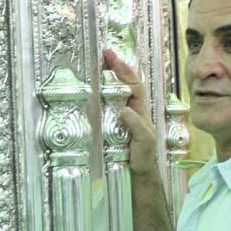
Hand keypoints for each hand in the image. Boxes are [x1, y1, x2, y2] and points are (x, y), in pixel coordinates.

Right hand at [103, 49, 157, 175]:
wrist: (136, 175)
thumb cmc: (144, 157)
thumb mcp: (144, 141)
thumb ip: (137, 125)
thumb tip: (124, 109)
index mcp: (140, 110)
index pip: (133, 85)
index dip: (124, 70)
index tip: (113, 58)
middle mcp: (129, 110)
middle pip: (122, 84)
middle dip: (113, 68)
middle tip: (102, 55)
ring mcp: (118, 118)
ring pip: (112, 94)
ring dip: (103, 79)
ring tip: (92, 66)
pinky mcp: (107, 127)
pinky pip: (102, 108)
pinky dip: (95, 97)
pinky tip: (86, 92)